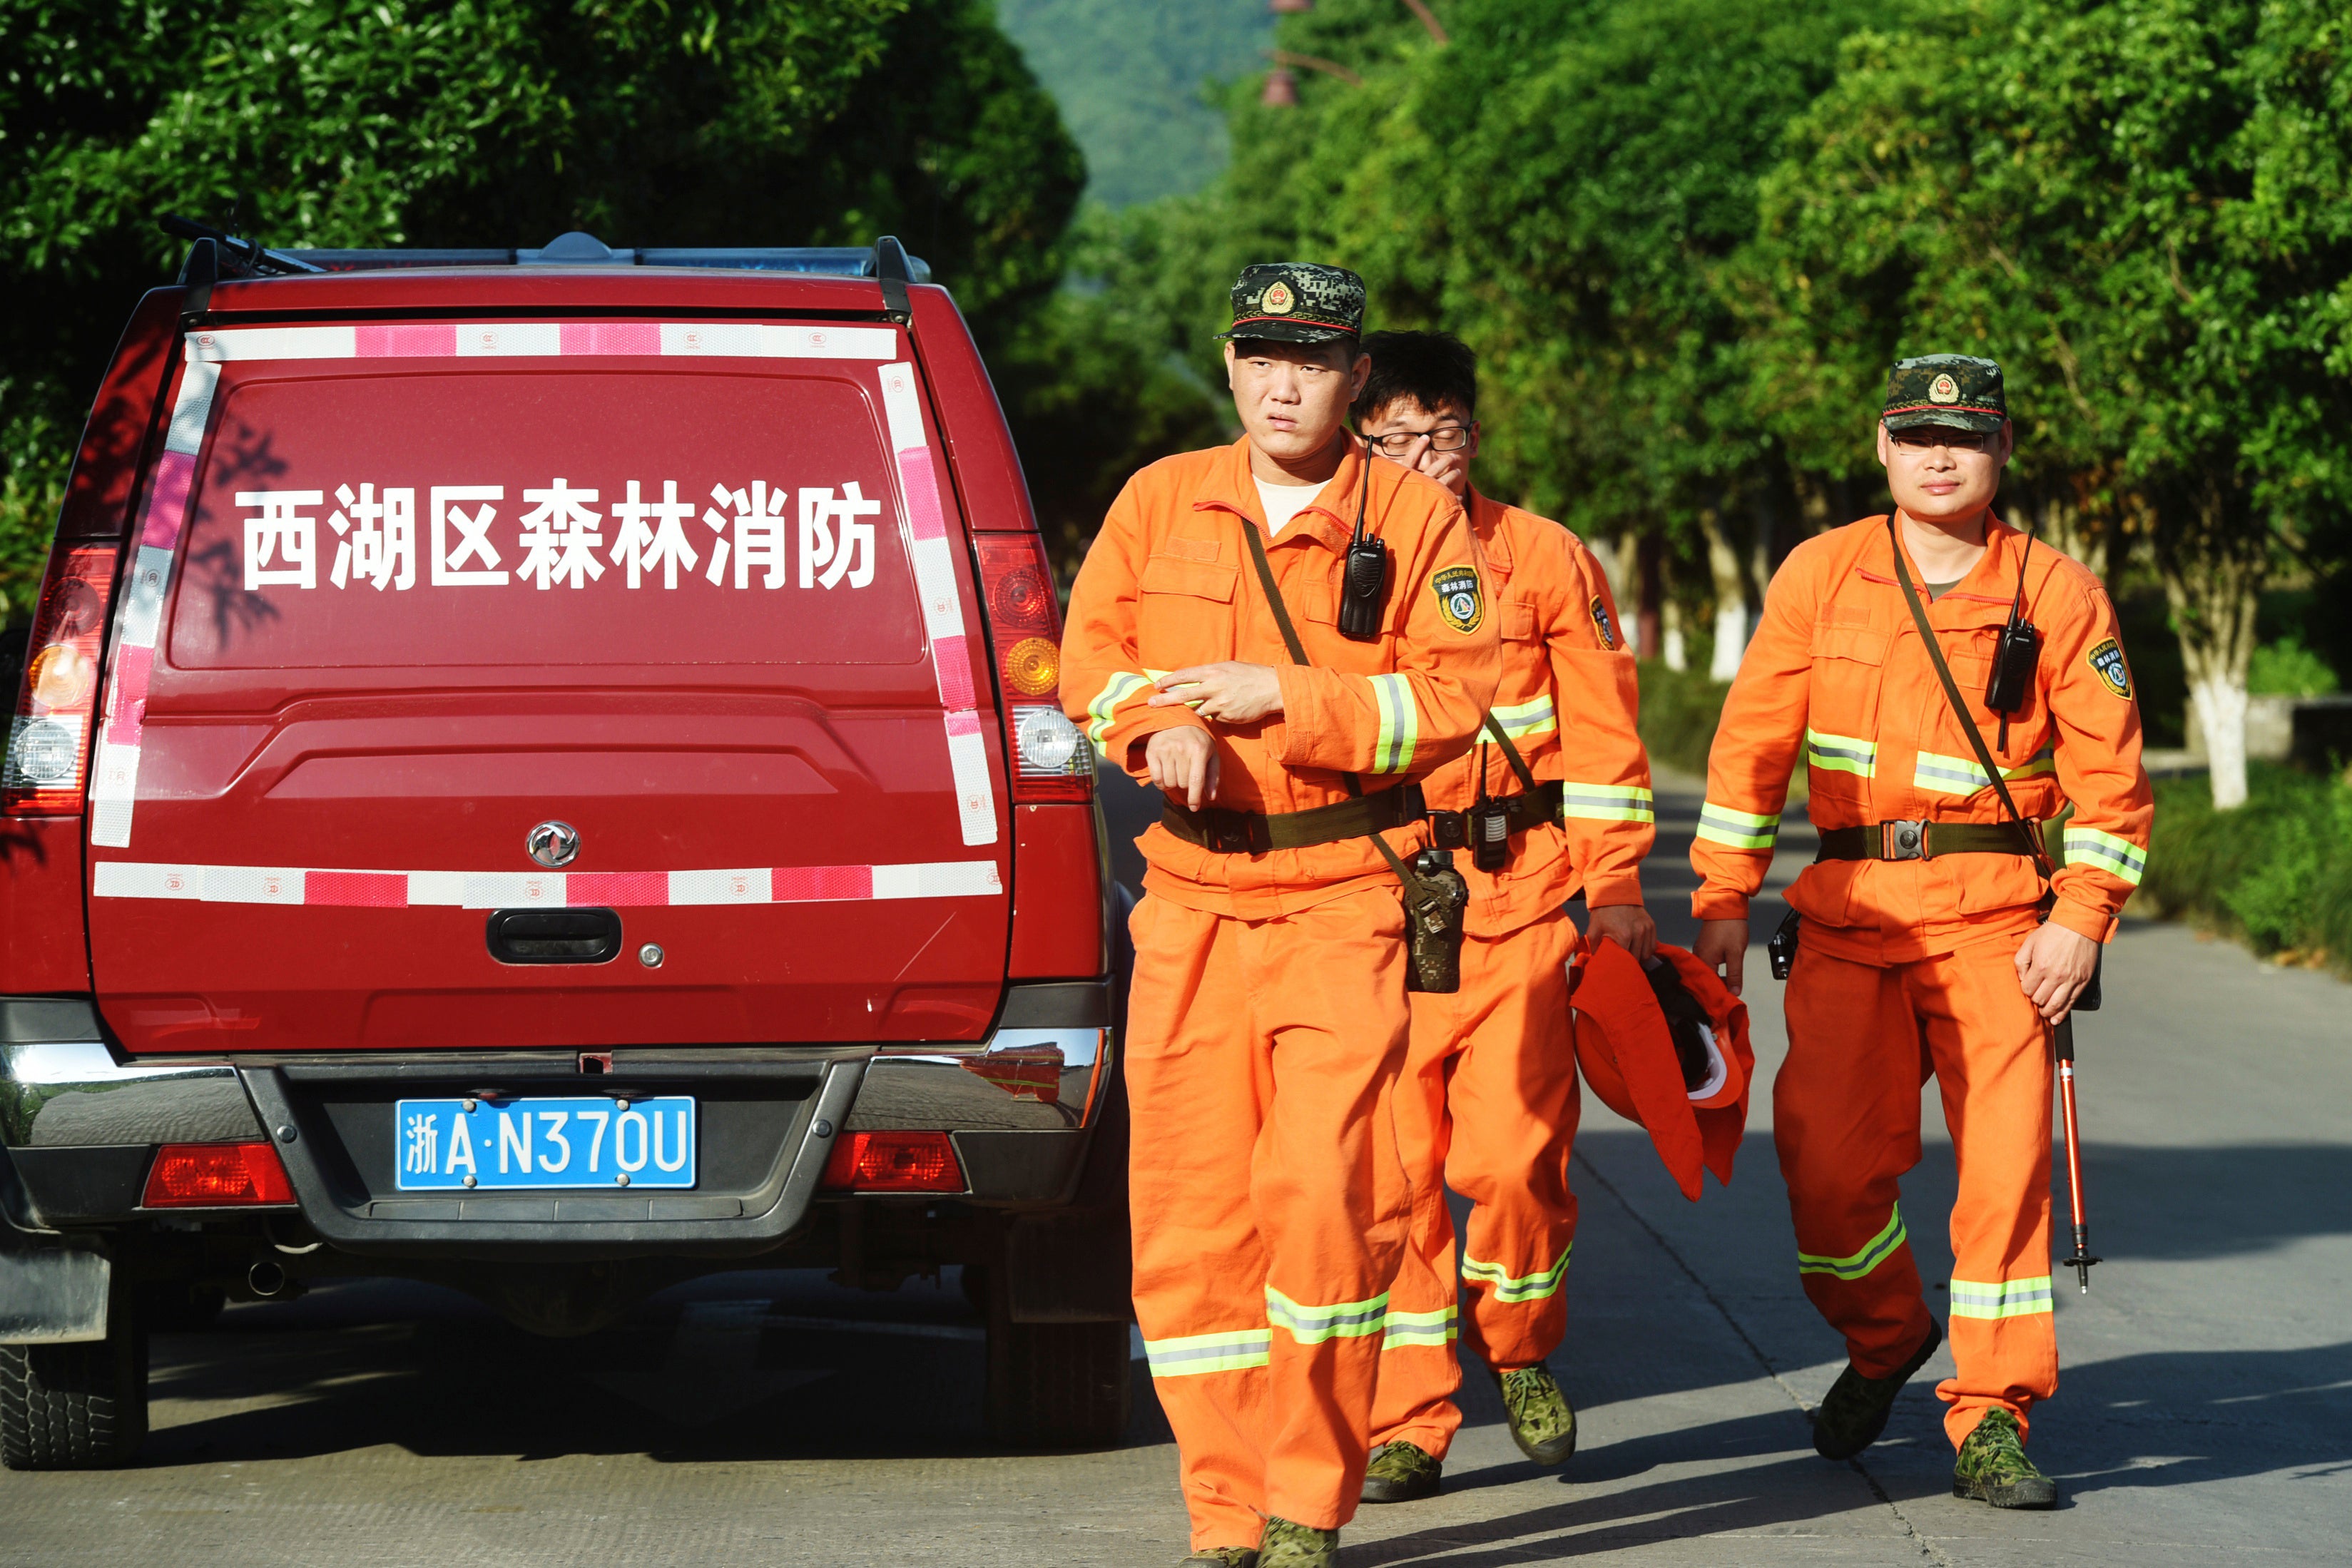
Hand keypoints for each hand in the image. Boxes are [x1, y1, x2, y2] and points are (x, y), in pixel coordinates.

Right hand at [1145, 726, 1219, 811]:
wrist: (1177, 719)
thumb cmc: (1198, 740)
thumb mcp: (1211, 754)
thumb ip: (1213, 776)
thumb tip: (1210, 797)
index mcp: (1199, 750)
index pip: (1196, 780)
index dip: (1194, 798)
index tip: (1194, 808)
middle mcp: (1181, 749)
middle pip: (1182, 784)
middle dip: (1186, 784)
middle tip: (1186, 773)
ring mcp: (1165, 750)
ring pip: (1169, 783)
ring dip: (1173, 783)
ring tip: (1177, 772)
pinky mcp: (1153, 751)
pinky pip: (1156, 778)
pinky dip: (1161, 783)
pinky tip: (1166, 776)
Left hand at [1148, 663, 1283, 723]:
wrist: (1272, 689)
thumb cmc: (1250, 675)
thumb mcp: (1229, 667)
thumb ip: (1210, 673)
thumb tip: (1193, 678)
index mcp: (1213, 671)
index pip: (1184, 675)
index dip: (1168, 681)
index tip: (1157, 685)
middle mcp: (1214, 687)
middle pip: (1183, 695)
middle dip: (1164, 700)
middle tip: (1150, 703)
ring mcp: (1220, 703)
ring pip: (1198, 710)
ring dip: (1197, 710)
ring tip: (1209, 705)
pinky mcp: (1227, 717)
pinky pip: (1215, 717)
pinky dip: (1216, 714)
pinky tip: (1228, 708)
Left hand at [1585, 903, 1657, 966]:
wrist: (1615, 892)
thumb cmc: (1603, 913)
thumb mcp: (1593, 930)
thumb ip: (1594, 949)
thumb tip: (1596, 963)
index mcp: (1624, 935)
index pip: (1626, 961)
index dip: (1621, 966)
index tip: (1617, 968)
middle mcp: (1638, 932)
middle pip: (1637, 959)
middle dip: (1630, 963)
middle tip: (1623, 965)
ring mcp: (1646, 929)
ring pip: (1647, 954)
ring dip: (1639, 958)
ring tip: (1630, 958)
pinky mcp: (1651, 925)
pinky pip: (1652, 946)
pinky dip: (1646, 950)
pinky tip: (1638, 950)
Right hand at [1693, 918, 1749, 995]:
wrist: (1726, 906)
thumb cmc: (1730, 927)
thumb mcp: (1736, 953)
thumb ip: (1735, 974)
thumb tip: (1734, 992)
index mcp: (1704, 960)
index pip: (1708, 984)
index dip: (1718, 994)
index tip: (1726, 1002)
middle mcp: (1697, 956)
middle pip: (1705, 979)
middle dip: (1716, 988)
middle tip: (1727, 996)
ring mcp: (1699, 951)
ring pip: (1706, 971)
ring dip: (1715, 979)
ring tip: (1727, 987)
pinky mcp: (1703, 946)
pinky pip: (1706, 963)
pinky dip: (1713, 970)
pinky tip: (1722, 974)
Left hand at [2014, 921, 2099, 1022]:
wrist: (2079, 925)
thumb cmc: (2053, 932)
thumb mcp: (2029, 942)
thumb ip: (2021, 962)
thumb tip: (2021, 979)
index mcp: (2041, 966)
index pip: (2027, 989)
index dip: (2025, 989)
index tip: (2028, 986)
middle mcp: (2056, 976)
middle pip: (2041, 1000)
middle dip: (2035, 1000)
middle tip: (2036, 997)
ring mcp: (2071, 980)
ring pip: (2056, 1005)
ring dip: (2048, 1012)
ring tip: (2044, 1012)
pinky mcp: (2082, 981)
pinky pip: (2071, 1002)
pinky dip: (2063, 1013)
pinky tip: (2057, 1018)